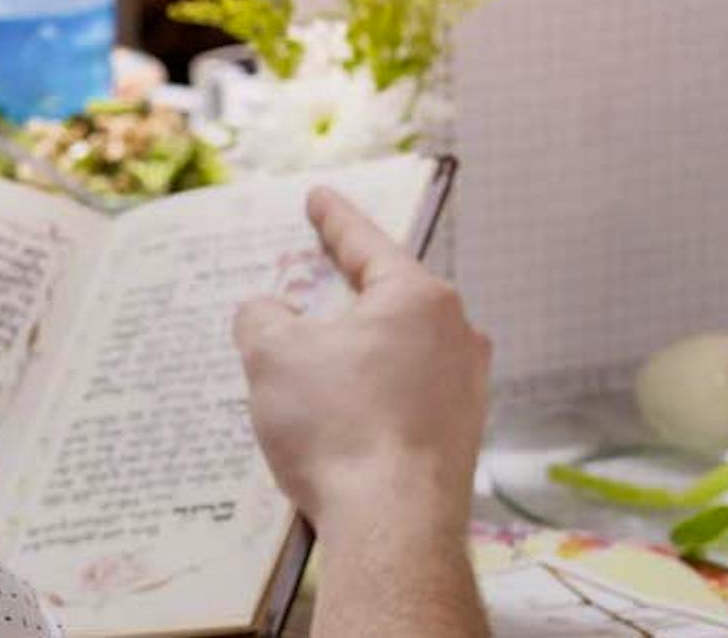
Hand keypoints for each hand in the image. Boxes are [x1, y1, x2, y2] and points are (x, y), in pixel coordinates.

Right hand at [235, 187, 489, 542]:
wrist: (392, 528)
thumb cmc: (338, 429)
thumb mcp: (272, 354)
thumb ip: (262, 316)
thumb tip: (271, 314)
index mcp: (418, 299)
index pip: (366, 243)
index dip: (333, 218)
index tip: (319, 199)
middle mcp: (456, 336)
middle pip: (384, 299)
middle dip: (339, 296)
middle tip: (302, 286)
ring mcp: (465, 390)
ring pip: (395, 351)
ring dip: (351, 353)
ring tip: (307, 366)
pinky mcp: (458, 436)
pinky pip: (404, 394)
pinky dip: (367, 394)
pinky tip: (334, 417)